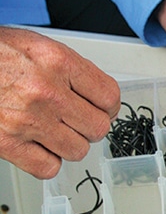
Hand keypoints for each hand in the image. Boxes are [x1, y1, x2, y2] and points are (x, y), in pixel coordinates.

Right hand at [0, 27, 120, 178]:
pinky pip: (48, 168)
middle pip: (98, 128)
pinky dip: (47, 161)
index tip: (102, 109)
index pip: (109, 96)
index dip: (108, 106)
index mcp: (57, 61)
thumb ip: (69, 70)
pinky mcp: (7, 143)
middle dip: (89, 126)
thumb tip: (96, 95)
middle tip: (75, 120)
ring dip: (69, 144)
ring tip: (53, 131)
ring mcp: (28, 120)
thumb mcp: (36, 46)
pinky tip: (38, 146)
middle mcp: (46, 91)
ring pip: (77, 150)